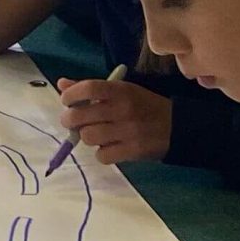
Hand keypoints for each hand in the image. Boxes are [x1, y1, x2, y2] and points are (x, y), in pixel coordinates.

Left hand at [57, 76, 172, 163]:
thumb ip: (91, 89)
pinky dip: (102, 153)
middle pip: (79, 117)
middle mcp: (123, 109)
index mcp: (120, 90)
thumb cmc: (144, 106)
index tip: (67, 101)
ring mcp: (127, 131)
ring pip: (88, 137)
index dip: (70, 95)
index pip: (88, 88)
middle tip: (74, 122)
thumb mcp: (122, 91)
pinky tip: (110, 147)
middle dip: (70, 120)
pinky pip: (102, 155)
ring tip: (97, 134)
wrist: (178, 126)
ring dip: (88, 137)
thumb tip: (61, 85)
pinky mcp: (131, 151)